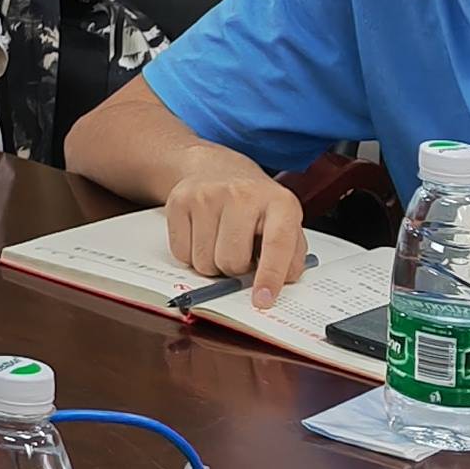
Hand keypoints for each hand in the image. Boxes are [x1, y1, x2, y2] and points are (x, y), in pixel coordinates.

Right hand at [161, 146, 306, 306]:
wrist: (217, 168)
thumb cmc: (256, 204)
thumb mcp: (286, 223)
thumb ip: (290, 256)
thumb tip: (281, 284)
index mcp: (279, 202)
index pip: (276, 245)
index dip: (269, 276)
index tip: (263, 300)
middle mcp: (242, 194)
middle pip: (232, 261)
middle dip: (235, 269)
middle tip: (240, 253)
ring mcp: (207, 195)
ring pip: (204, 262)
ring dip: (213, 264)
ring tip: (221, 242)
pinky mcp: (179, 201)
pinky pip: (181, 254)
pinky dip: (192, 255)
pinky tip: (202, 236)